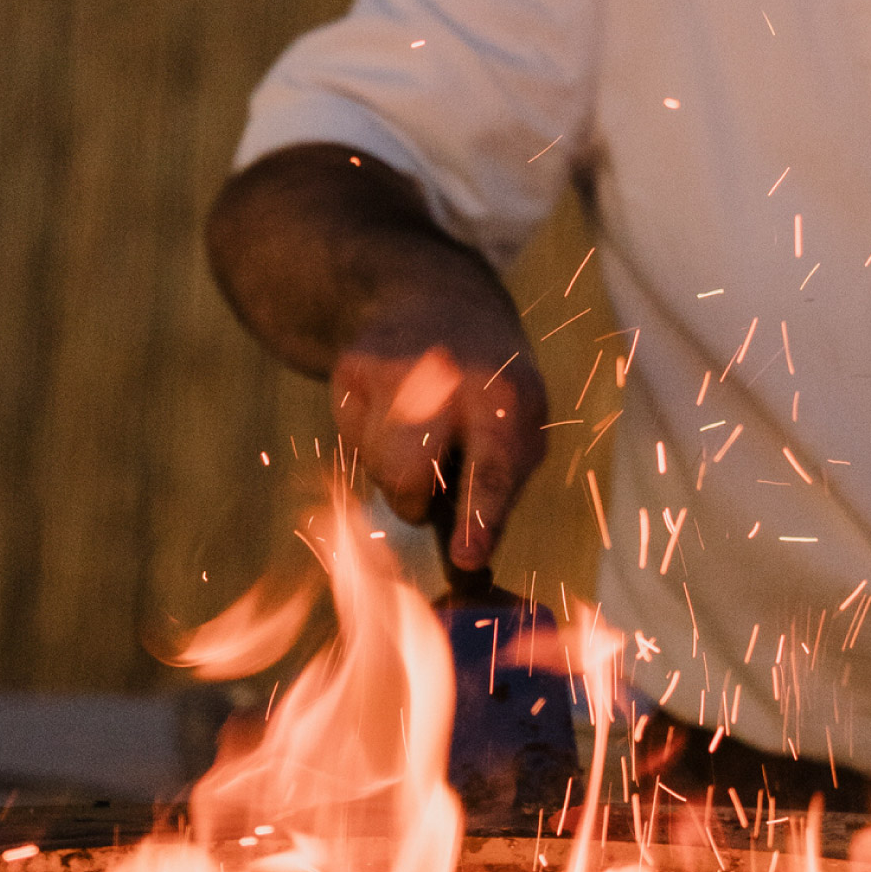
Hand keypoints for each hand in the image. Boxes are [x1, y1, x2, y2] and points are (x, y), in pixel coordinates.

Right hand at [205, 144, 551, 569]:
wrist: (441, 305)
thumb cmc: (491, 393)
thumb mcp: (519, 428)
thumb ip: (498, 491)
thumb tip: (467, 566)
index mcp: (506, 397)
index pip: (491, 468)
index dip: (480, 516)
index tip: (467, 557)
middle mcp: (448, 377)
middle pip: (406, 476)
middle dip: (413, 501)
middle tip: (429, 489)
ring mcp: (392, 368)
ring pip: (374, 467)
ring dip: (393, 471)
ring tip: (420, 433)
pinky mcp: (351, 367)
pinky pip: (350, 443)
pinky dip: (371, 442)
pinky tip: (394, 410)